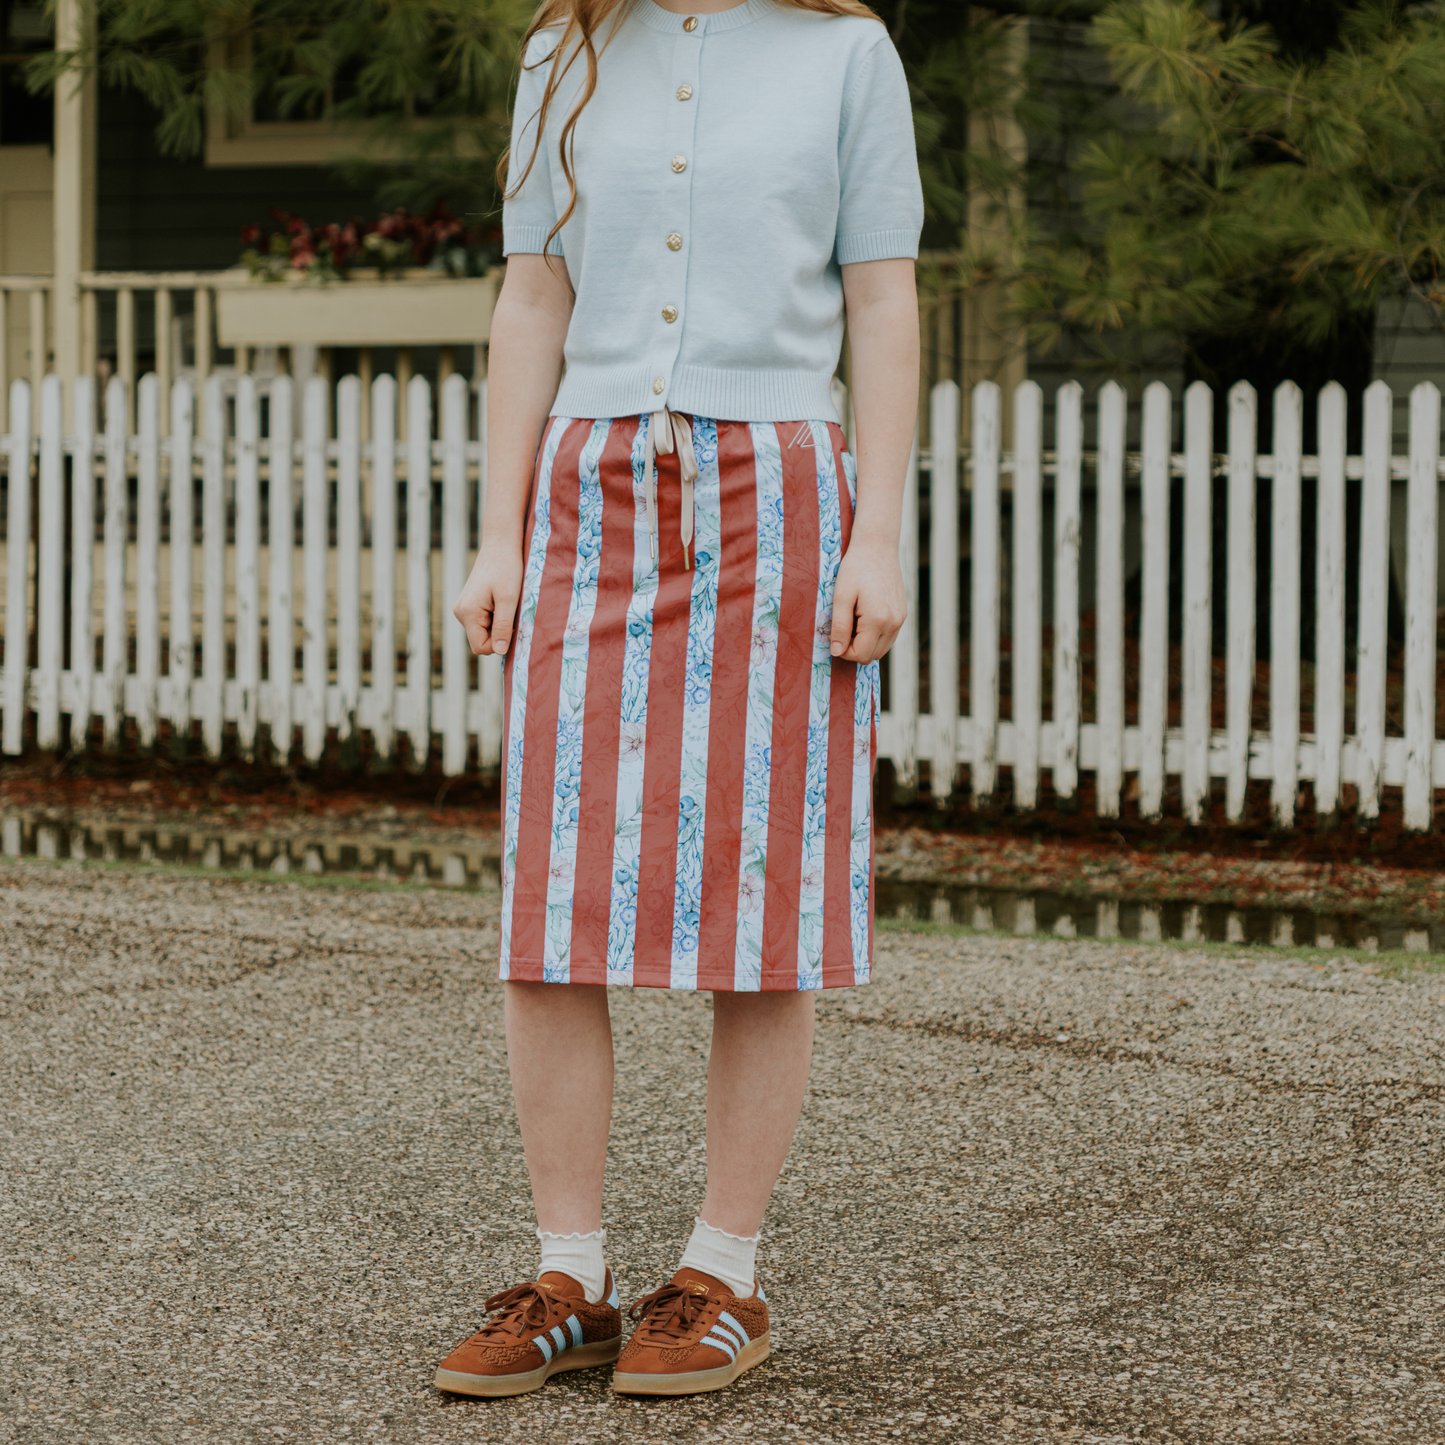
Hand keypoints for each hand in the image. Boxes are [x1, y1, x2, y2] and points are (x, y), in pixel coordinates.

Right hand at [454, 538, 523, 655]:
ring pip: (483, 632)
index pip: (480, 647)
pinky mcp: (469, 604)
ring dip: (498, 625)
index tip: (513, 627)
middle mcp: (460, 612)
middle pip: (481, 641)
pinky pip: (482, 622)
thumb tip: (500, 651)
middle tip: (512, 613)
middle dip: (499, 634)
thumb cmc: (507, 569)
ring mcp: (463, 608)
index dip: (499, 644)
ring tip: (507, 604)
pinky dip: (495, 618)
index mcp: (468, 613)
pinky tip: (501, 601)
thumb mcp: (509, 599)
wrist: (500, 545)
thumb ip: (503, 626)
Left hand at [829, 539, 905, 663]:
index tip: (834, 635)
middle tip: (843, 625)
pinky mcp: (902, 614)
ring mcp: (901, 619)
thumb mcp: (841, 596)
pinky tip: (864, 617)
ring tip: (853, 620)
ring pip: (881, 649)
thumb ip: (839, 626)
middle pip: (871, 655)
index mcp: (878, 620)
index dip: (843, 651)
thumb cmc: (856, 568)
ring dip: (865, 643)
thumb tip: (837, 652)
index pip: (860, 654)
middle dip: (854, 648)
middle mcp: (894, 623)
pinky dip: (874, 635)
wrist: (877, 546)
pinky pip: (888, 637)